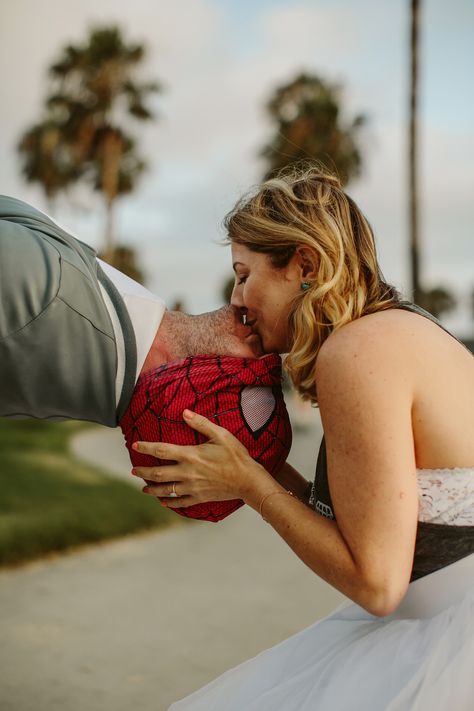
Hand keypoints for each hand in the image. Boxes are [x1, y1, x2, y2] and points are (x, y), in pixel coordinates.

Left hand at [131, 409, 273, 507]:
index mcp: (190, 455)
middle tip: (134, 470)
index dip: (146, 447)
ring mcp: (191, 487)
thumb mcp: (221, 434)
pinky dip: (168, 502)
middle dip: (143, 472)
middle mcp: (187, 472)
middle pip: (157, 473)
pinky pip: (179, 502)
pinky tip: (163, 501)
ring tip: (143, 487)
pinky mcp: (198, 498)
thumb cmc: (236, 456)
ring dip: (152, 489)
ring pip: (165, 490)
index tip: (136, 445)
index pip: (161, 450)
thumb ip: (201, 423)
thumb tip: (185, 412)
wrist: (248, 480)